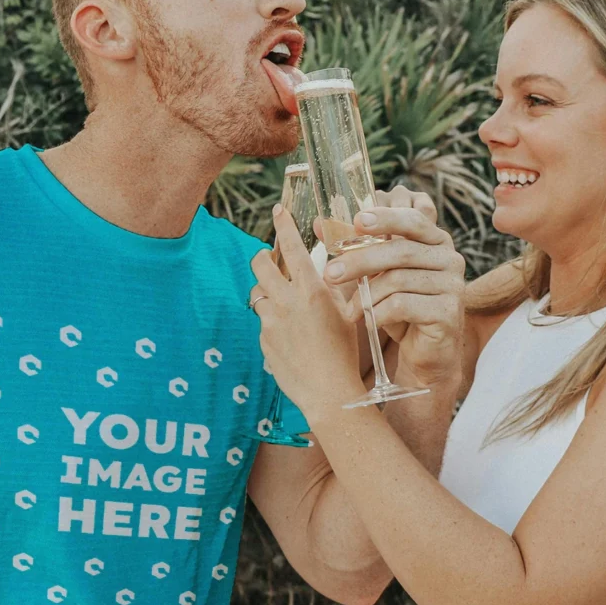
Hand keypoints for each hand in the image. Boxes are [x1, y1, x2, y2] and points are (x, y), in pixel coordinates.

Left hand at [250, 207, 365, 422]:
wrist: (329, 393)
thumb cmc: (345, 352)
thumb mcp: (348, 312)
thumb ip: (336, 286)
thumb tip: (332, 266)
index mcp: (311, 290)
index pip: (291, 247)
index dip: (283, 225)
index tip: (277, 211)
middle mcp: (286, 302)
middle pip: (260, 264)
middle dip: (263, 257)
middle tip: (269, 258)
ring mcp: (270, 322)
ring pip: (257, 293)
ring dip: (266, 291)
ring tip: (282, 300)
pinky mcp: (263, 340)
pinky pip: (262, 321)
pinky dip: (272, 320)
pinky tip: (290, 335)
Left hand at [324, 187, 465, 389]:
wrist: (425, 351)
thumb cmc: (400, 307)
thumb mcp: (378, 274)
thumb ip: (354, 247)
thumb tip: (318, 224)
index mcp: (435, 240)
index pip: (412, 219)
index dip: (385, 218)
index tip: (357, 221)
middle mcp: (450, 258)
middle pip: (400, 251)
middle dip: (360, 261)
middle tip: (330, 273)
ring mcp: (453, 285)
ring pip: (398, 280)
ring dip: (366, 296)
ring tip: (349, 310)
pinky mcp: (449, 312)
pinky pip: (404, 305)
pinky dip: (379, 313)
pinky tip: (368, 321)